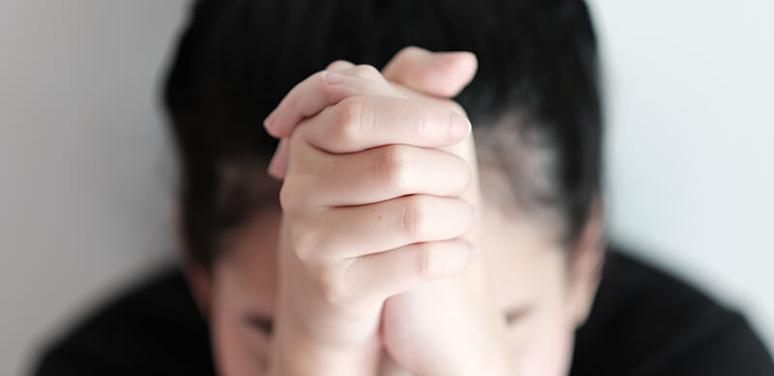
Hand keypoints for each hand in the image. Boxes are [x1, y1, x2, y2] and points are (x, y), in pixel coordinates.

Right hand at [266, 52, 475, 374]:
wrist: (343, 288)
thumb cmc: (371, 201)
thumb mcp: (385, 138)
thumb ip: (415, 90)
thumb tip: (464, 63)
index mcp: (308, 142)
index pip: (358, 113)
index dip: (419, 116)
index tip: (458, 126)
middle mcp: (298, 189)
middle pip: (394, 164)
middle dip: (448, 171)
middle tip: (462, 181)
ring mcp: (311, 241)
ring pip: (413, 215)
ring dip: (459, 214)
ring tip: (465, 215)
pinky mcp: (336, 288)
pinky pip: (417, 263)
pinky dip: (455, 254)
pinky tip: (460, 250)